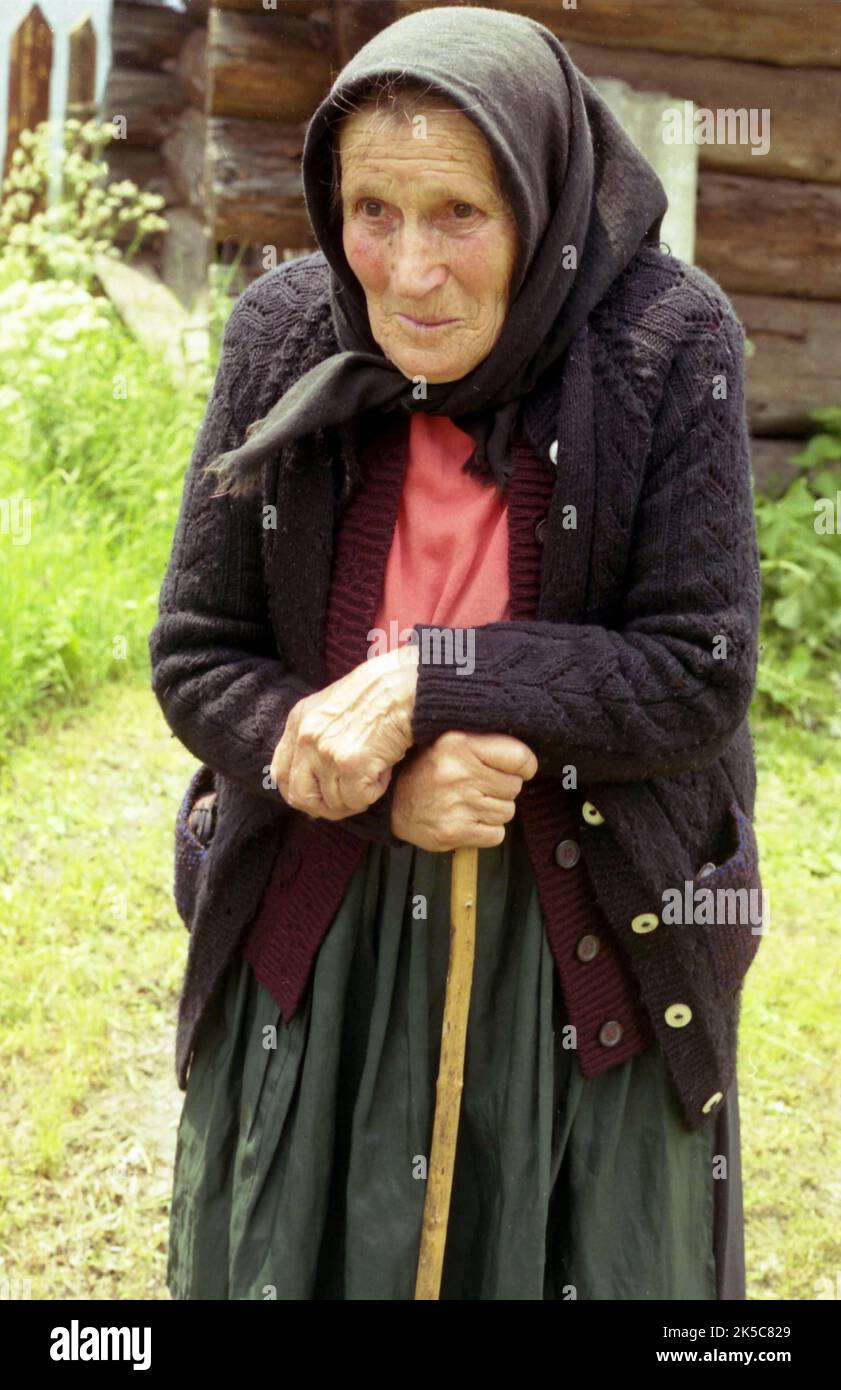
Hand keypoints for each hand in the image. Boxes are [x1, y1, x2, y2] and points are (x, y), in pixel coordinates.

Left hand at [271, 643, 418, 817]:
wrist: (405, 685)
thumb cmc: (378, 694)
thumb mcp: (331, 707)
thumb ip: (316, 738)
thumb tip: (315, 782)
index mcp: (298, 721)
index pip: (281, 773)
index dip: (300, 792)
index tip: (319, 797)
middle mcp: (306, 738)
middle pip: (300, 796)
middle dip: (325, 807)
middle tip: (348, 800)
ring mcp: (326, 752)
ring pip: (334, 802)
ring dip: (357, 796)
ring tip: (375, 771)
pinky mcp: (350, 765)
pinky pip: (357, 800)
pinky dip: (374, 793)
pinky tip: (383, 772)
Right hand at [390, 730, 537, 850]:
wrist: (393, 802)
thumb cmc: (427, 771)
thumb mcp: (451, 743)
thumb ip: (485, 743)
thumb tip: (526, 757)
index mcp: (458, 744)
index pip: (519, 757)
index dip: (525, 766)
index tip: (519, 769)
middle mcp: (457, 772)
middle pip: (514, 786)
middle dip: (503, 788)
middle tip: (480, 786)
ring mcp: (456, 804)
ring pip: (507, 811)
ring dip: (494, 810)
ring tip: (470, 803)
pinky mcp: (454, 832)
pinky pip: (496, 834)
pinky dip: (487, 831)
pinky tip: (469, 820)